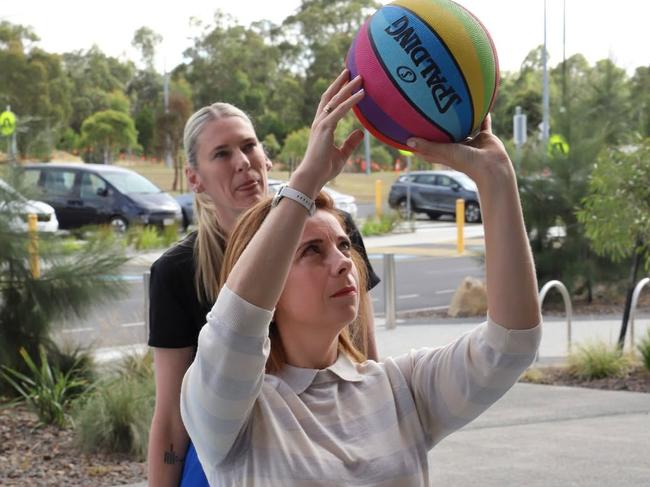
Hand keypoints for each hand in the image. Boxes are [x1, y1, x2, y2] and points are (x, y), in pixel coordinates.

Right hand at [291, 70, 364, 196]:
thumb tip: (361, 132)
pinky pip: (340, 110)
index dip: (337, 92)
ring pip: (335, 100)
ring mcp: (321, 124)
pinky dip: (351, 101)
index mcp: (322, 127)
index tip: (346, 81)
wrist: (312, 177)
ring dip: (348, 87)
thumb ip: (351, 142)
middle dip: (340, 83)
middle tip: (350, 71)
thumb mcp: (342, 154)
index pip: (329, 104)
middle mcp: (319, 122)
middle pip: (330, 96)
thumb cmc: (324, 169)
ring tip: (360, 77)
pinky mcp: (325, 128)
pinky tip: (361, 94)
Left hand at [406, 115, 512, 188]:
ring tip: (455, 106)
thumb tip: (408, 142)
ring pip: (465, 129)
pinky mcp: (485, 138)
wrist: (492, 166)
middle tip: (430, 113)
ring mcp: (472, 143)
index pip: (430, 149)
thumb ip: (427, 146)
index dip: (420, 144)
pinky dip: (483, 116)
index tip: (410, 135)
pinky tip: (480, 104)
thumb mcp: (444, 152)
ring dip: (461, 121)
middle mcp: (458, 148)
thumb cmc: (467, 162)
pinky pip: (484, 124)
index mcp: (447, 154)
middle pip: (446, 137)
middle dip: (439, 129)